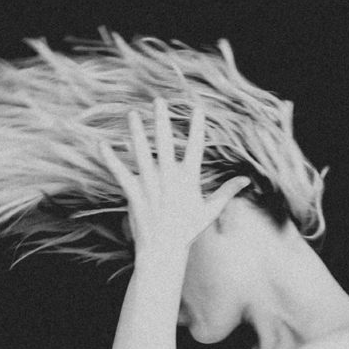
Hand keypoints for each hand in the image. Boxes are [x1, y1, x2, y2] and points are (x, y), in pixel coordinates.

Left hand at [99, 98, 250, 254]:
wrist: (163, 249)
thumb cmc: (187, 229)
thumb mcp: (210, 210)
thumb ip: (227, 191)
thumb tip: (245, 179)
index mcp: (188, 179)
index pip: (196, 148)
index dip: (197, 128)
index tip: (198, 108)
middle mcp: (168, 179)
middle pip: (166, 143)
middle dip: (162, 120)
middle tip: (159, 100)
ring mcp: (150, 185)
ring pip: (141, 153)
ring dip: (136, 132)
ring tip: (132, 113)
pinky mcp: (133, 193)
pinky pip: (120, 172)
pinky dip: (110, 158)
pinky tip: (102, 144)